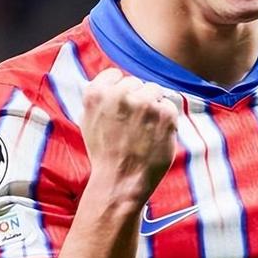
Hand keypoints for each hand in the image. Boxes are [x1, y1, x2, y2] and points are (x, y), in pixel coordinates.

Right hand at [80, 68, 178, 204]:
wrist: (119, 181)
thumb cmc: (104, 153)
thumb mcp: (88, 120)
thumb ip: (99, 97)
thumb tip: (112, 80)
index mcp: (96, 93)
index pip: (115, 75)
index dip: (120, 90)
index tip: (121, 106)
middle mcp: (119, 94)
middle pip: (136, 82)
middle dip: (137, 98)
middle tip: (134, 123)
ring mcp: (143, 103)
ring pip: (154, 91)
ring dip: (153, 105)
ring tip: (145, 129)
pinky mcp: (164, 113)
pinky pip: (169, 105)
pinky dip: (166, 119)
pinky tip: (156, 135)